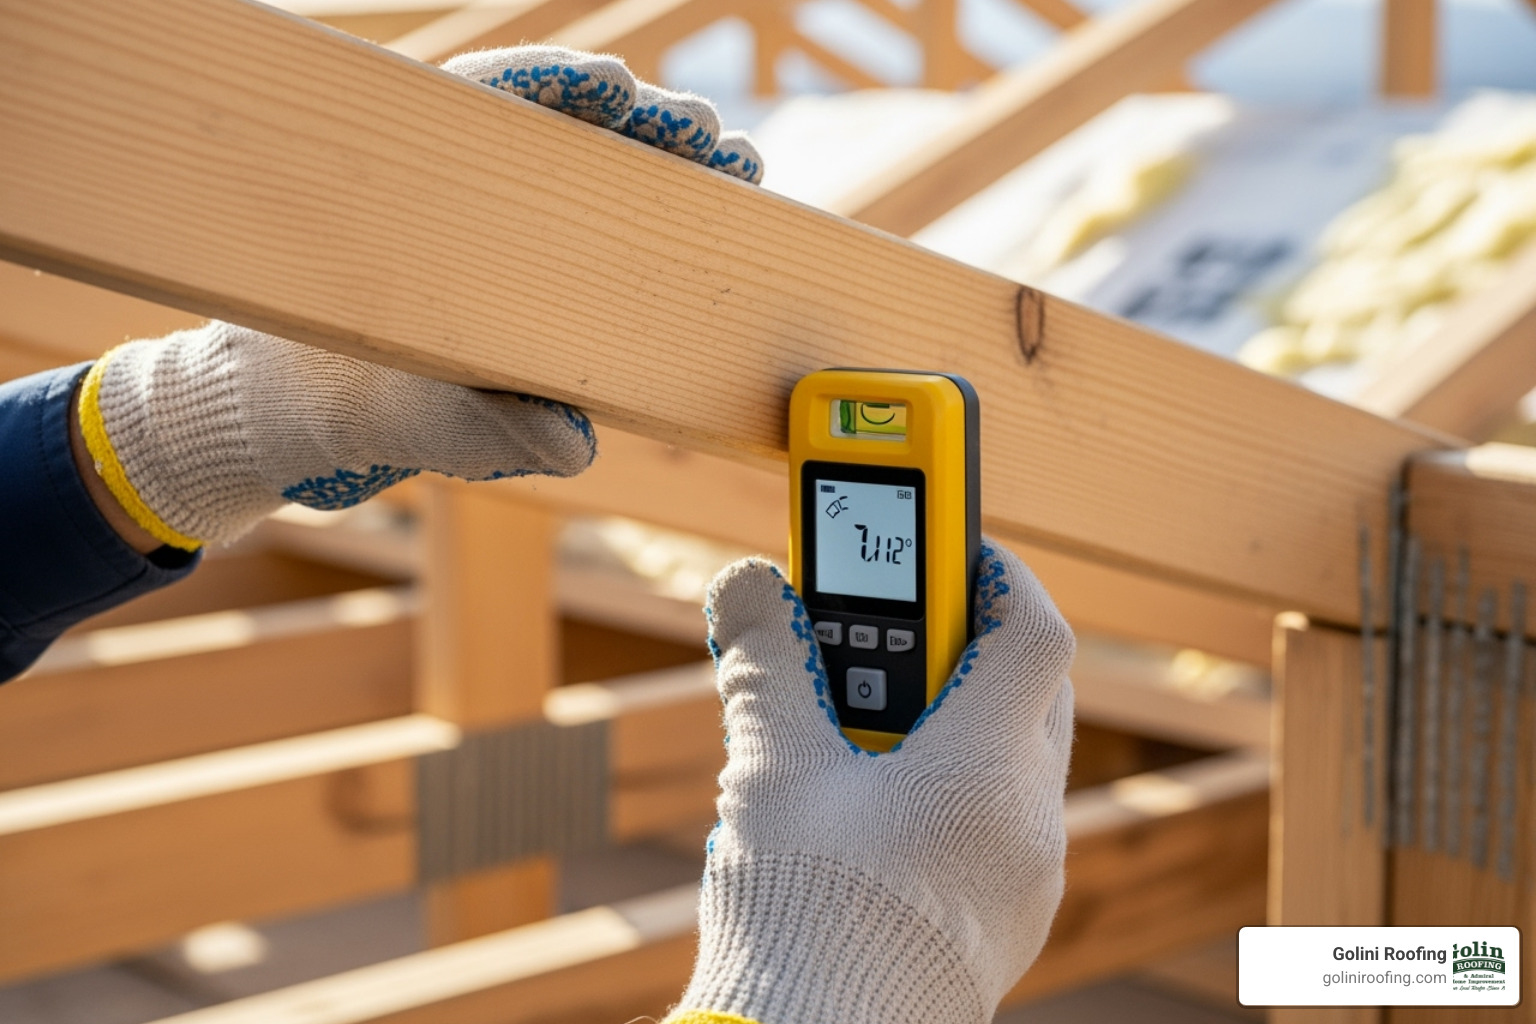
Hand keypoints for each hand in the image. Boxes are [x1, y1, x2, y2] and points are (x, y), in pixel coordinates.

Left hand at [74, 47, 763, 550]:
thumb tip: (571, 444)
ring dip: (660, 167)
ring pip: (585, 172)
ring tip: (732, 167)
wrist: (300, 415)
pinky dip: (647, 221)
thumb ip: (475, 426)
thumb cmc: (333, 398)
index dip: (551, 86)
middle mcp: (453, 193)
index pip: (482, 104)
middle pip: (556, 128)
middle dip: (639, 124)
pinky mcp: (522, 270)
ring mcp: (494, 228)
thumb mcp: (395, 416)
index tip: (613, 86)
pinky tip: (700, 216)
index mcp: (400, 195)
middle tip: (711, 138)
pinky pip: (592, 231)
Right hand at [673, 542, 1074, 1023]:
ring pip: (1015, 754)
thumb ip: (767, 666)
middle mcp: (1026, 822)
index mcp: (979, 774)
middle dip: (963, 641)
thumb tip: (748, 586)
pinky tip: (883, 801)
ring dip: (955, 715)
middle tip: (887, 627)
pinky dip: (958, 781)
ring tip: (865, 720)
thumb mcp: (771, 775)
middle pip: (1028, 688)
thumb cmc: (801, 921)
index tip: (947, 545)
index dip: (993, 572)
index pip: (1031, 631)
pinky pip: (1004, 817)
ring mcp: (1028, 877)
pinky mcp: (1011, 918)